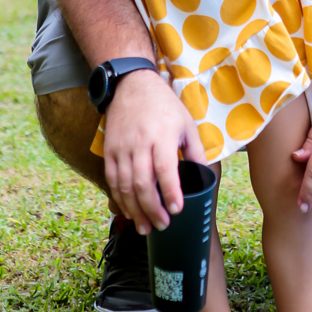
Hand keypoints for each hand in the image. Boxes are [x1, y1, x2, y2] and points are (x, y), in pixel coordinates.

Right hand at [101, 69, 206, 234]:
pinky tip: (128, 211)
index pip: (164, 169)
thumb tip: (202, 176)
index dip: (170, 192)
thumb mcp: (186, 123)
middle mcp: (140, 142)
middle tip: (162, 225)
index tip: (177, 210)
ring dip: (134, 210)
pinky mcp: (109, 150)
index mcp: (162, 135)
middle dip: (152, 210)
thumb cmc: (164, 105)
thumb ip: (195, 151)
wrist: (132, 85)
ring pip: (124, 186)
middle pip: (142, 184)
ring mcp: (121, 147)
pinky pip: (112, 180)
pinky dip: (119, 199)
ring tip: (145, 227)